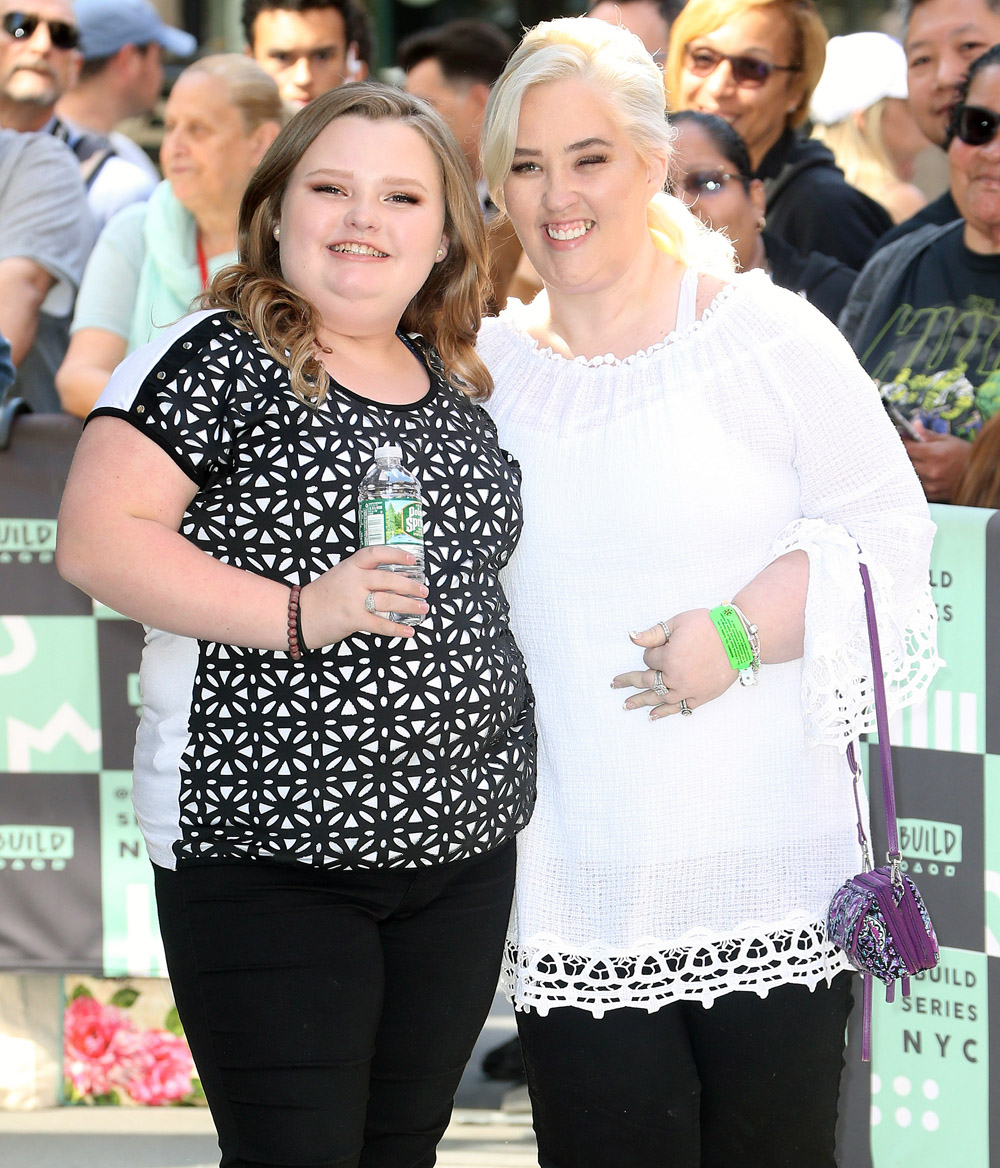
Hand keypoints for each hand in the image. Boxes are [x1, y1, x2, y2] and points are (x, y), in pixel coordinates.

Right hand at [298, 546, 428, 645]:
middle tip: (424, 591)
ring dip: (409, 606)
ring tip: (422, 609)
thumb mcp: (342, 575)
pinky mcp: (352, 619)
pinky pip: (380, 624)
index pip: (376, 553)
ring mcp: (353, 600)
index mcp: (351, 565)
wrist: (299, 615)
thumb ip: (365, 575)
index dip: (397, 555)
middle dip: (410, 586)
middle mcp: (353, 579)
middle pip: (388, 579)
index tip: (413, 560)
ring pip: (388, 600)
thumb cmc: (323, 596)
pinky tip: (408, 631)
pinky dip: (396, 629)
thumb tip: (397, 578)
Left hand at [612, 609, 736, 719]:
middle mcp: (676, 677)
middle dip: (630, 681)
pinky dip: (665, 712)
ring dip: (642, 701)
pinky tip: (653, 715)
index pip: (649, 658)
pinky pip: (680, 707)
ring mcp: (689, 689)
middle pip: (647, 681)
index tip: (663, 644)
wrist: (739, 638)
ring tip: (626, 705)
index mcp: (669, 657)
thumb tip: (631, 637)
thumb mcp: (678, 623)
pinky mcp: (701, 696)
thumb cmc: (709, 626)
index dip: (653, 650)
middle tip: (615, 684)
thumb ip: (653, 634)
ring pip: (660, 697)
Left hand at [902, 420, 970, 501]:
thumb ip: (926, 435)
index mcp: (935, 454)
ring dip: (909, 468)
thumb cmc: (963, 454)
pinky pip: (916, 485)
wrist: (979, 475)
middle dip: (903, 455)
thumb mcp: (947, 440)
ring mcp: (931, 484)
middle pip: (905, 462)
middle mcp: (931, 471)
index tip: (899, 438)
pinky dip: (916, 478)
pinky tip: (923, 473)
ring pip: (909, 474)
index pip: (907, 448)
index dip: (901, 442)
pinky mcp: (931, 494)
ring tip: (917, 462)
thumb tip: (913, 425)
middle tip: (907, 450)